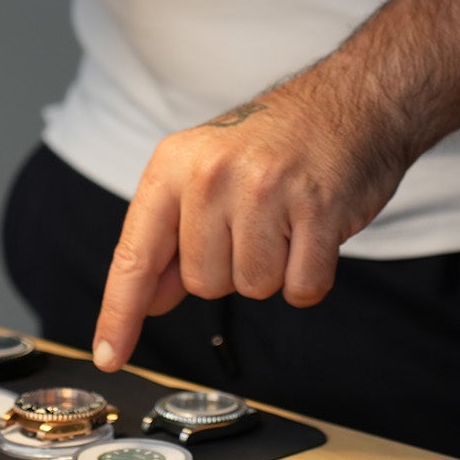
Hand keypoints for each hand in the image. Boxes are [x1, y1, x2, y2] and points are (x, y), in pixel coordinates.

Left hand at [91, 72, 413, 371]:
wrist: (351, 103)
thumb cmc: (274, 145)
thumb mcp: (205, 175)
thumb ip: (172, 238)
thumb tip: (149, 301)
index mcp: (174, 165)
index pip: (136, 256)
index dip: (120, 313)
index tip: (108, 356)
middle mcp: (212, 175)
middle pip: (203, 283)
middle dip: (231, 268)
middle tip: (257, 220)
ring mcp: (265, 191)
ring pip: (252, 288)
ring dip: (273, 270)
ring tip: (286, 220)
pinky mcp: (317, 209)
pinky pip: (301, 288)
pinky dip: (310, 276)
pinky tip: (313, 233)